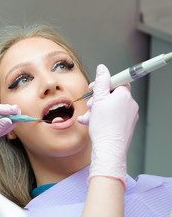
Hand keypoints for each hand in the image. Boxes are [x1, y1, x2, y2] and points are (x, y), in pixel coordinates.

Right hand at [78, 64, 138, 189]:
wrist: (109, 149)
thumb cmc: (104, 126)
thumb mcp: (98, 99)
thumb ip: (101, 81)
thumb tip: (103, 68)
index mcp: (125, 96)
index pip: (118, 81)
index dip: (104, 83)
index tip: (95, 88)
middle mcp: (130, 105)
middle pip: (112, 95)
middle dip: (98, 99)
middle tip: (90, 105)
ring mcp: (129, 116)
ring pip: (110, 107)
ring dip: (96, 110)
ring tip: (88, 117)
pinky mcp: (125, 126)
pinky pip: (112, 117)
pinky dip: (101, 118)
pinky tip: (90, 123)